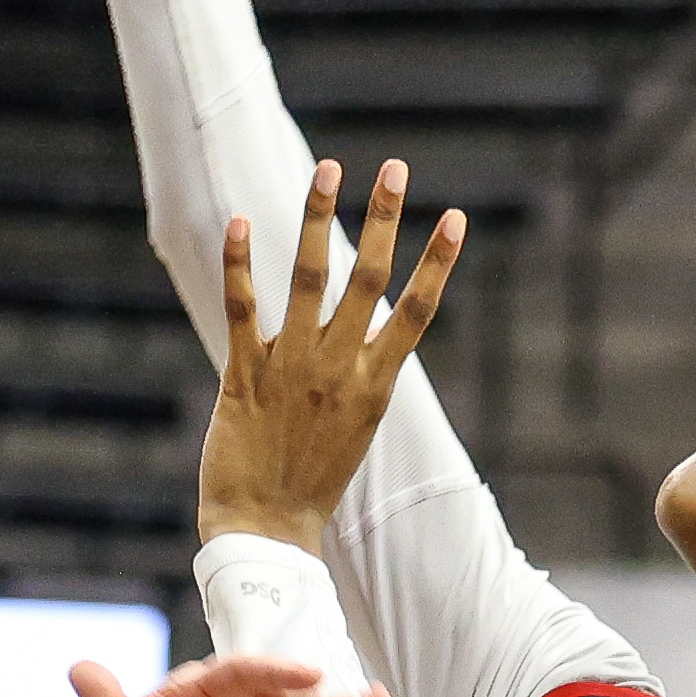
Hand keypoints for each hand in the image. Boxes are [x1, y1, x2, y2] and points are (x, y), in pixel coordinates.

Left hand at [200, 159, 462, 551]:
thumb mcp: (355, 428)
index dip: (438, 262)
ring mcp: (291, 369)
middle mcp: (338, 369)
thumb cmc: (311, 483)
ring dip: (318, 218)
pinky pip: (243, 308)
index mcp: (374, 385)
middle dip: (383, 218)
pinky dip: (241, 262)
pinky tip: (240, 220)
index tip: (455, 216)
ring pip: (309, 278)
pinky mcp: (244, 375)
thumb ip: (359, 374)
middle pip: (368, 279)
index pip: (416, 311)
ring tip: (328, 169)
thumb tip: (365, 330)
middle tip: (395, 167)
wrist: (265, 529)